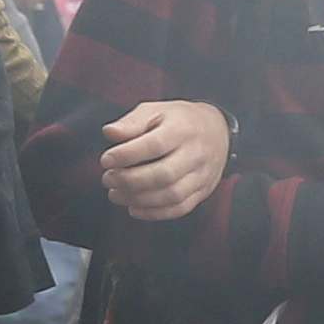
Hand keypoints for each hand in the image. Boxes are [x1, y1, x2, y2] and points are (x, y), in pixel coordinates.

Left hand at [98, 99, 229, 222]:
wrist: (217, 131)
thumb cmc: (179, 120)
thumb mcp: (156, 111)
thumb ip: (132, 122)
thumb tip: (109, 133)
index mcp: (183, 129)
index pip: (155, 145)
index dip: (127, 155)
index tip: (106, 160)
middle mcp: (196, 153)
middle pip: (164, 174)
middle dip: (130, 180)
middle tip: (108, 179)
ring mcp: (202, 175)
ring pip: (172, 195)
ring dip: (138, 199)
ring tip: (115, 194)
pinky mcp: (203, 191)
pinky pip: (180, 208)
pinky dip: (154, 213)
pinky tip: (133, 207)